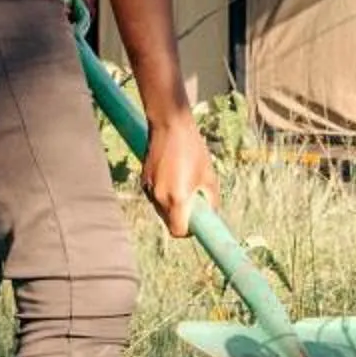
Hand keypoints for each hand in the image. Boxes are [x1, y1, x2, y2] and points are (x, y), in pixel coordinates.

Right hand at [141, 108, 221, 236]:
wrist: (170, 125)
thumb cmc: (193, 149)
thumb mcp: (209, 176)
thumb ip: (211, 199)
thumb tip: (211, 214)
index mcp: (177, 199)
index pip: (178, 231)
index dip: (188, 231)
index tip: (197, 222)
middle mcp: (159, 197)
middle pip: (169, 221)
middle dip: (181, 217)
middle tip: (194, 201)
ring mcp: (149, 189)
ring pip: (161, 209)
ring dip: (173, 205)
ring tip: (184, 183)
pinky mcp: (143, 180)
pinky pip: (155, 196)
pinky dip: (164, 194)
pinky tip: (173, 175)